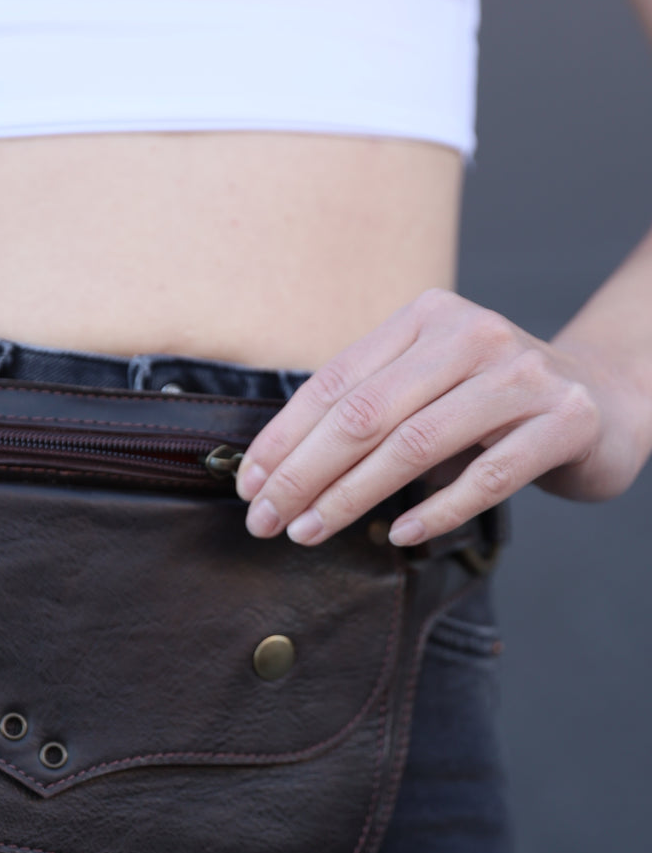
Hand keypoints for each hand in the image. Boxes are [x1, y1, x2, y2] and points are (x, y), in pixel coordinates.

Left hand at [235, 287, 651, 547]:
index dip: (285, 437)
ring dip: (351, 497)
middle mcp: (472, 334)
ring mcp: (521, 377)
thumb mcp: (428, 386)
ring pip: (415, 445)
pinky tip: (399, 535)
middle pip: (365, 413)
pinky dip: (435, 511)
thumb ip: (369, 407)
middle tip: (267, 520)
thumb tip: (276, 471)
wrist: (603, 401)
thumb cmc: (492, 404)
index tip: (249, 484)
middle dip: (304, 473)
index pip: (337, 381)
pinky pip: (486, 478)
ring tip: (310, 531)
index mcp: (426, 317)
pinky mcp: (562, 422)